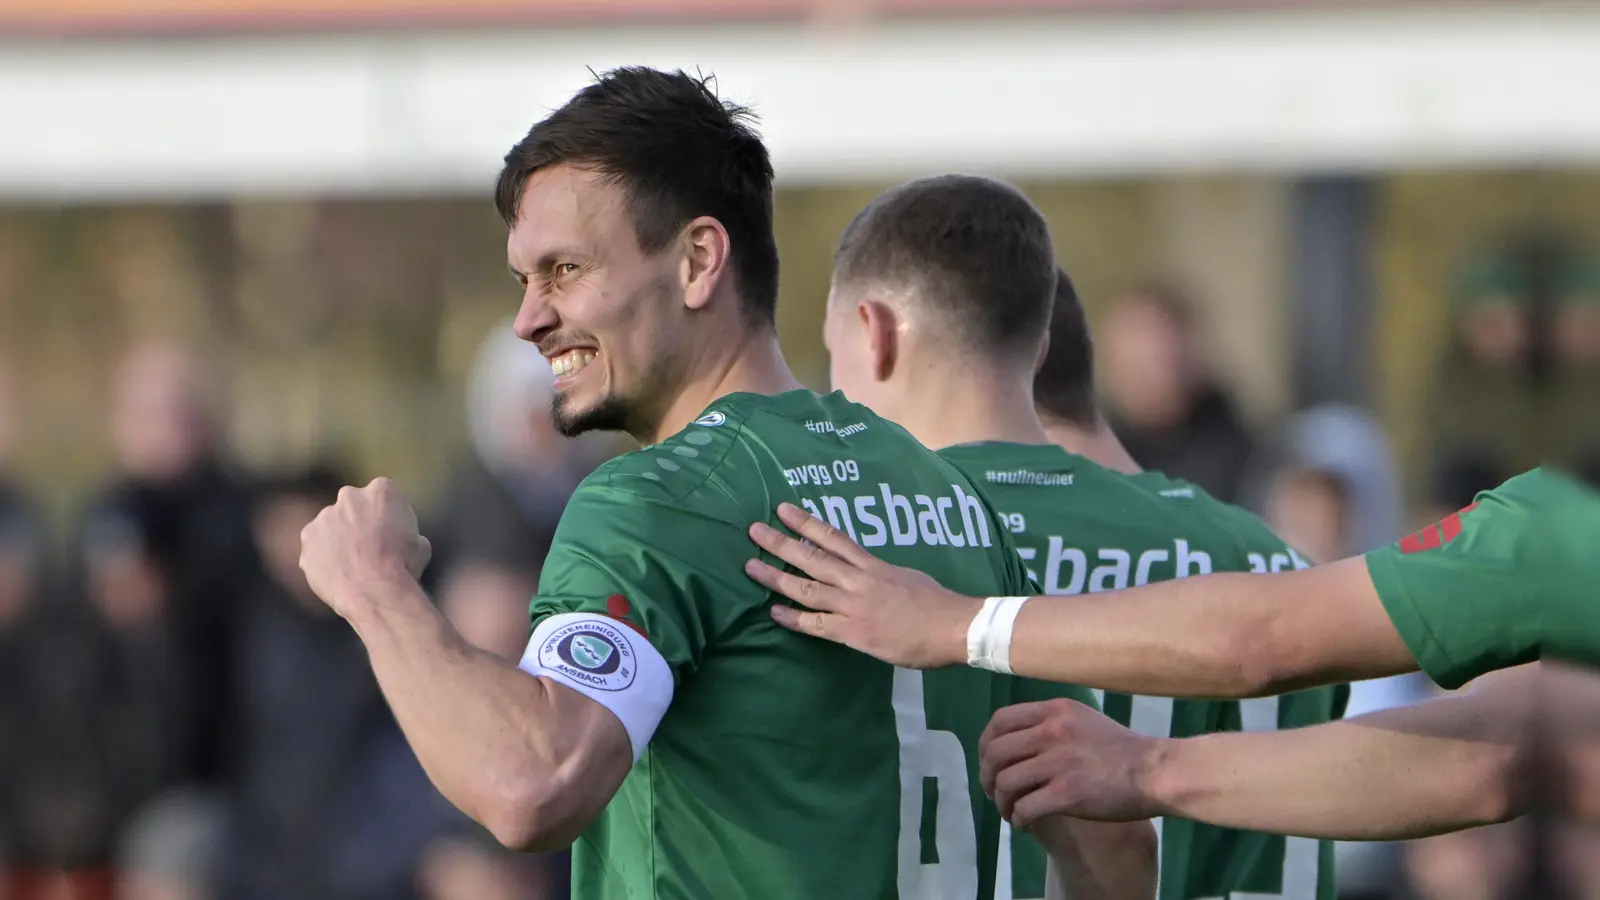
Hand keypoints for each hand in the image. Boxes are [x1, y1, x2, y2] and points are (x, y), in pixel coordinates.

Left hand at [299, 477, 431, 618]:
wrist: (373, 591)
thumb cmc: (403, 568)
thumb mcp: (421, 545)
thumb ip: (406, 532)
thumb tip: (400, 540)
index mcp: (381, 491)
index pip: (383, 495)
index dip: (388, 515)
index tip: (391, 532)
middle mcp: (349, 496)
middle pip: (353, 505)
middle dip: (358, 520)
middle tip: (368, 546)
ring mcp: (324, 517)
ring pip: (331, 524)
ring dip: (339, 538)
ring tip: (352, 565)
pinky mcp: (308, 538)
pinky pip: (316, 545)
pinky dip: (323, 556)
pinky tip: (338, 574)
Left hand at [745, 502, 977, 668]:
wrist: (952, 626)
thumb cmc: (935, 603)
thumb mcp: (907, 575)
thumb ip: (883, 573)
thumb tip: (870, 572)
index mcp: (872, 565)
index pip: (834, 537)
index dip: (806, 522)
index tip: (783, 509)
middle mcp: (858, 580)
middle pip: (812, 557)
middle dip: (780, 543)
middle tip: (754, 530)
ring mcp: (853, 606)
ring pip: (807, 588)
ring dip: (776, 577)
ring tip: (751, 567)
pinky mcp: (853, 632)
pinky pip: (816, 624)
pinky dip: (793, 618)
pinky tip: (773, 612)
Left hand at [980, 699, 1164, 828]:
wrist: (1154, 771)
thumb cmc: (1121, 749)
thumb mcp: (1082, 720)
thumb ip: (1051, 725)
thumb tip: (1017, 742)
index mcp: (1053, 711)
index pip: (1000, 721)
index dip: (986, 744)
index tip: (989, 762)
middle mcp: (1051, 731)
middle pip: (996, 753)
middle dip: (987, 777)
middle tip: (994, 793)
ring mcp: (1059, 762)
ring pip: (1006, 783)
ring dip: (1002, 803)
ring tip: (1011, 812)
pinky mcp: (1067, 792)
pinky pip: (1026, 808)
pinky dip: (1019, 819)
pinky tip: (1026, 823)